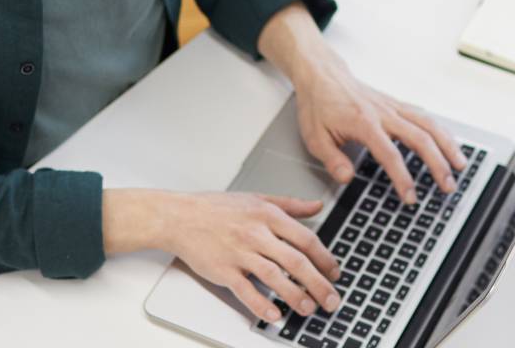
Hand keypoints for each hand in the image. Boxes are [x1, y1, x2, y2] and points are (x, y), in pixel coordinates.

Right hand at [151, 191, 341, 322]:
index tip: (335, 273)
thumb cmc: (216, 208)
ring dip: (296, 296)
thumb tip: (317, 206)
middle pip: (296, 262)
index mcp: (268, 215)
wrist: (179, 217)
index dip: (325, 258)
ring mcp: (239, 253)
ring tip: (309, 309)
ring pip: (275, 277)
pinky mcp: (223, 270)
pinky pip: (246, 291)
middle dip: (319, 284)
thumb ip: (290, 204)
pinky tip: (275, 315)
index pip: (306, 239)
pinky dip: (261, 305)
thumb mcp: (257, 198)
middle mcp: (256, 234)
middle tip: (332, 299)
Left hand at [294, 60, 466, 205]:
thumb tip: (347, 178)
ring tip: (461, 166)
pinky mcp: (396, 104)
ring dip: (448, 145)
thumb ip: (332, 160)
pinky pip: (425, 116)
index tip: (410, 196)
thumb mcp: (315, 137)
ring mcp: (393, 107)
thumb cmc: (319, 104)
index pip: (390, 154)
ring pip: (429, 124)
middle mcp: (384, 113)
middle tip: (447, 186)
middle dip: (438, 164)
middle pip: (420, 138)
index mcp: (364, 123)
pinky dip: (441, 131)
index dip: (403, 178)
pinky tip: (450, 143)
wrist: (322, 75)